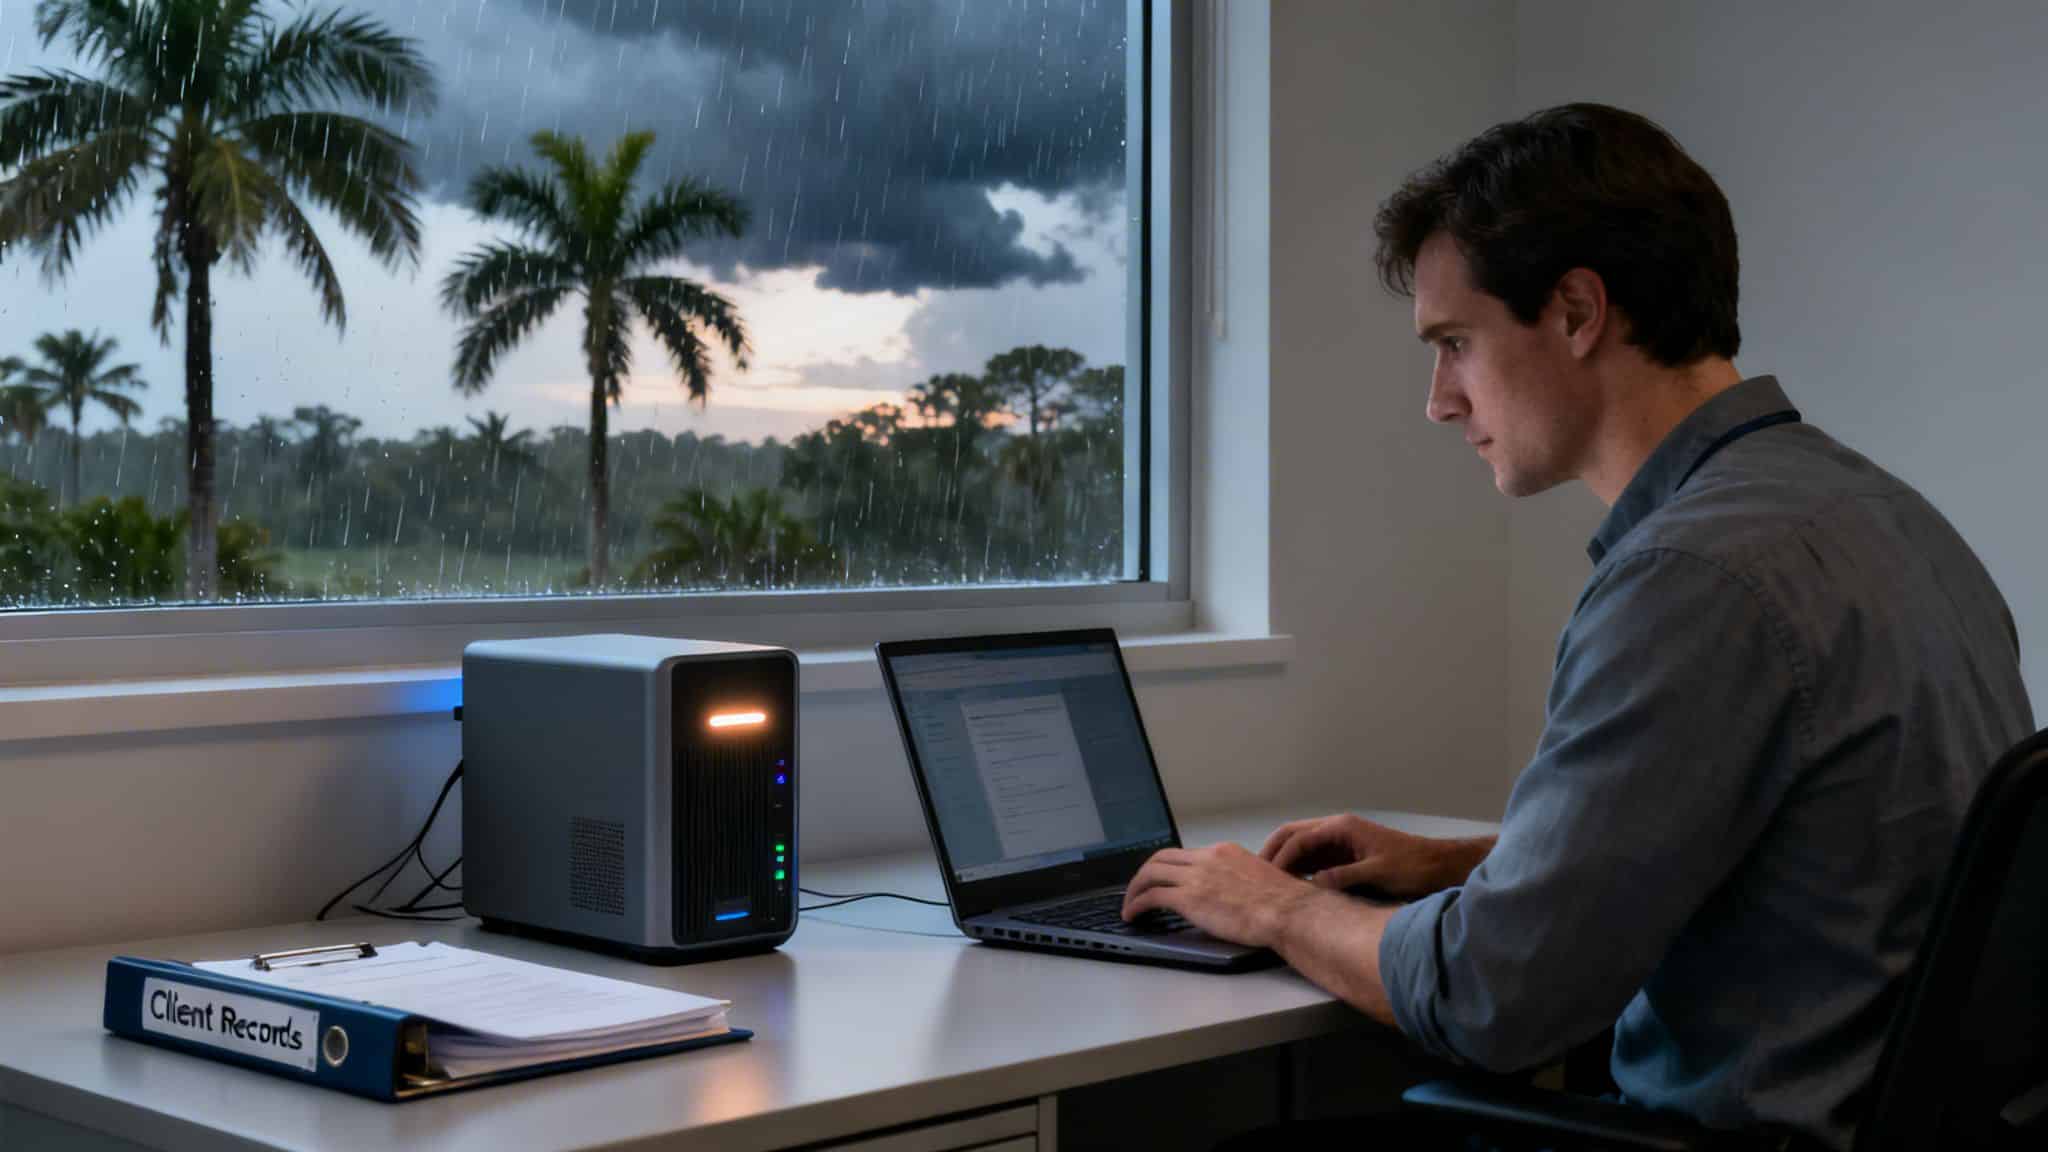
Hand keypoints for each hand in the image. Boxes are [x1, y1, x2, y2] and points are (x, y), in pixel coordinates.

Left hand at [1120, 842, 1316, 947]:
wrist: (1289, 912)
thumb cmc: (1284, 903)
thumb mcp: (1259, 879)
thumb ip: (1239, 880)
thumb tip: (1232, 893)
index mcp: (1223, 852)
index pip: (1185, 854)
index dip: (1167, 867)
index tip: (1160, 879)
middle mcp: (1207, 859)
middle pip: (1161, 858)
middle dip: (1144, 874)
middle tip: (1137, 889)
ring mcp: (1197, 877)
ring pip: (1150, 873)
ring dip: (1135, 889)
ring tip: (1129, 905)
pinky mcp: (1189, 898)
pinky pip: (1152, 896)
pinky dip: (1137, 904)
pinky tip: (1134, 915)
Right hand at [1259, 814, 1472, 900]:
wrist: (1437, 866)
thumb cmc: (1412, 866)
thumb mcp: (1379, 873)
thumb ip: (1345, 876)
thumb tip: (1314, 884)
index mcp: (1342, 827)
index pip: (1300, 839)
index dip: (1281, 857)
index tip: (1266, 877)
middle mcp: (1337, 830)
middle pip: (1294, 835)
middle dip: (1274, 852)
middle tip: (1256, 874)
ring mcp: (1341, 842)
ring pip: (1302, 846)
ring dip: (1284, 861)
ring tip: (1268, 882)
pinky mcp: (1345, 855)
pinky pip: (1314, 858)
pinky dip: (1299, 868)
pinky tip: (1291, 885)